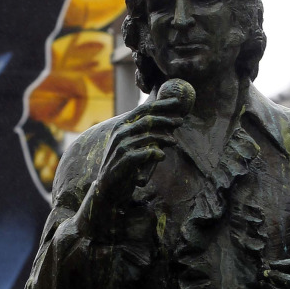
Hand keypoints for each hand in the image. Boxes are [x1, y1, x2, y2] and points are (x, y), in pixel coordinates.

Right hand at [87, 92, 188, 219]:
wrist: (108, 187)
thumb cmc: (123, 164)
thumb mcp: (130, 144)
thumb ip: (143, 133)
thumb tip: (166, 122)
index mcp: (122, 125)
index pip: (143, 109)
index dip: (162, 104)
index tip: (177, 102)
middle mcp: (120, 133)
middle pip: (148, 120)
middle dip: (166, 119)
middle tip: (181, 121)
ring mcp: (122, 146)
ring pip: (149, 137)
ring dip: (165, 138)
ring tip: (174, 142)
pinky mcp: (125, 160)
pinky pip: (146, 153)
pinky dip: (156, 153)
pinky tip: (162, 156)